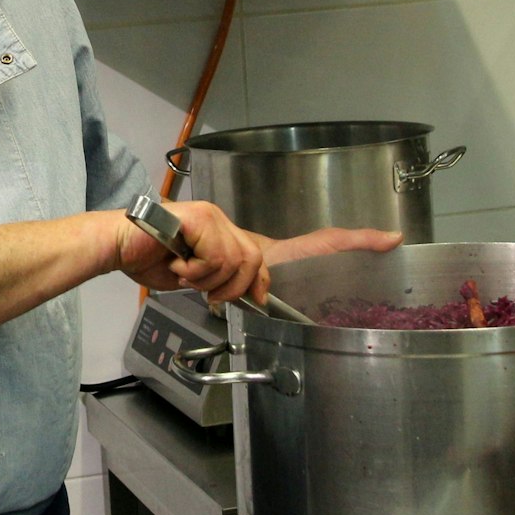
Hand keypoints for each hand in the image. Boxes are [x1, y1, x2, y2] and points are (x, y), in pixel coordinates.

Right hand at [115, 203, 402, 305]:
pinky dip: (194, 273)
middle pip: (264, 268)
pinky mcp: (205, 219)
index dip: (354, 243)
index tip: (392, 240)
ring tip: (185, 274)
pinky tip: (177, 263)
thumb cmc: (159, 263)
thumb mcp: (208, 283)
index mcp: (247, 244)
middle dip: (234, 289)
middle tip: (202, 286)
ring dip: (208, 283)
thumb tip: (254, 295)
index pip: (311, 242)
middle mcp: (240, 227)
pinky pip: (218, 261)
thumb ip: (237, 285)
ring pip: (242, 267)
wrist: (122, 246)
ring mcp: (223, 220)